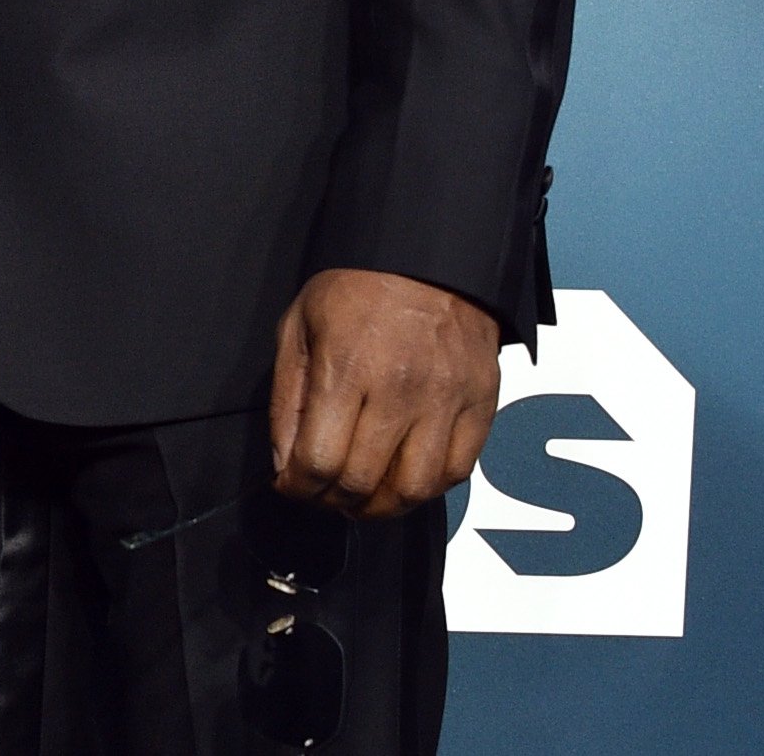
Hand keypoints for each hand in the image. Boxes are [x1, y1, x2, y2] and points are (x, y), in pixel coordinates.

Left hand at [269, 267, 499, 521]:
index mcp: (346, 369)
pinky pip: (457, 471)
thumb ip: (286, 398)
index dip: (297, 488)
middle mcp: (399, 391)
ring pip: (414, 489)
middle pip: (364, 483)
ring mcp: (445, 401)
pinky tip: (403, 479)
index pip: (319, 461)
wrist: (427, 256)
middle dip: (332, 502)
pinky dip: (427, 489)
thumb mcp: (298, 326)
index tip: (289, 486)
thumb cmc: (354, 288)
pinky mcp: (480, 405)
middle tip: (321, 495)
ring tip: (361, 498)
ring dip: (381, 508)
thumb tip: (284, 463)